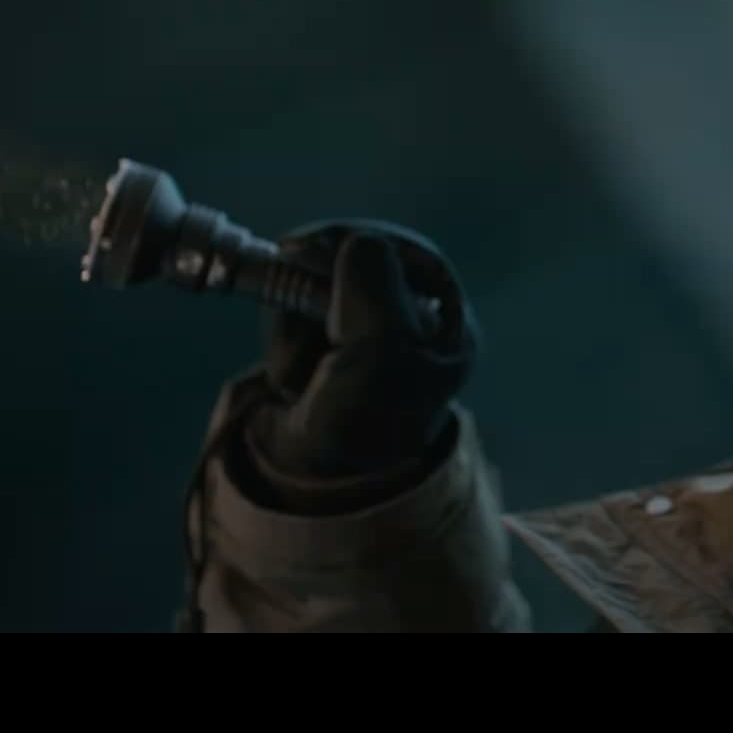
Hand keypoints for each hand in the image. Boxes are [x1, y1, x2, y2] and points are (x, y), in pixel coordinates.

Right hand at [246, 219, 479, 480]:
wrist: (310, 490)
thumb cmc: (362, 425)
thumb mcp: (379, 354)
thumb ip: (373, 289)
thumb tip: (359, 243)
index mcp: (446, 329)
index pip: (411, 257)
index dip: (363, 242)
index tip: (313, 245)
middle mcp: (411, 330)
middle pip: (359, 268)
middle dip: (320, 289)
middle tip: (293, 292)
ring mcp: (364, 341)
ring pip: (321, 292)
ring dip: (298, 324)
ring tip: (304, 372)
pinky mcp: (324, 354)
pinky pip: (298, 322)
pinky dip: (286, 344)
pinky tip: (293, 380)